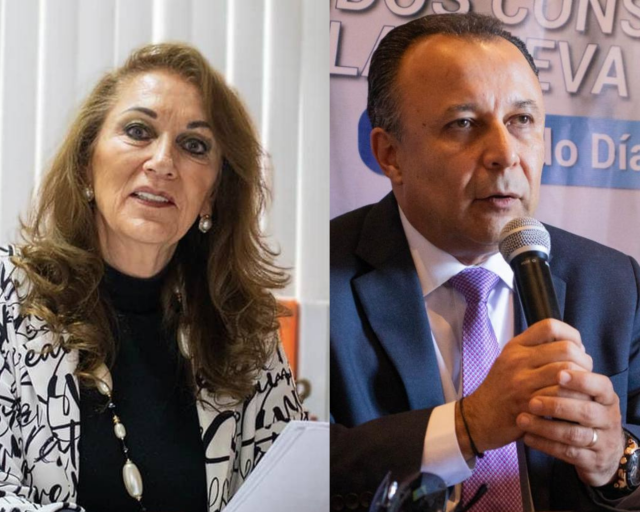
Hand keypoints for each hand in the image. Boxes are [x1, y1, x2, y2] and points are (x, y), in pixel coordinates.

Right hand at [459, 320, 592, 456]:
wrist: (480, 416)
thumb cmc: (501, 388)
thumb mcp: (509, 360)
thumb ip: (534, 349)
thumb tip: (572, 344)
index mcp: (516, 347)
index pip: (549, 326)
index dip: (571, 334)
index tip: (576, 347)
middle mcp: (518, 360)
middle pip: (565, 348)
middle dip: (584, 360)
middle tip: (584, 371)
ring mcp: (523, 383)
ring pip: (567, 371)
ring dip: (583, 380)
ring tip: (582, 387)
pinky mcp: (530, 404)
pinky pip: (562, 396)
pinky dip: (576, 398)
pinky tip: (576, 402)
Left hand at [516, 369, 623, 486]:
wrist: (598, 449)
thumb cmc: (581, 410)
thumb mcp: (583, 392)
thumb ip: (570, 371)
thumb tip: (551, 341)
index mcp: (606, 396)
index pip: (600, 385)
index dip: (581, 381)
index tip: (559, 375)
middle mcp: (608, 418)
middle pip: (586, 411)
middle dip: (557, 405)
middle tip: (531, 401)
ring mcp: (602, 441)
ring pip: (574, 435)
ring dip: (545, 427)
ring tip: (522, 419)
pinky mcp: (591, 460)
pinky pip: (567, 454)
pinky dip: (545, 445)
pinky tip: (527, 437)